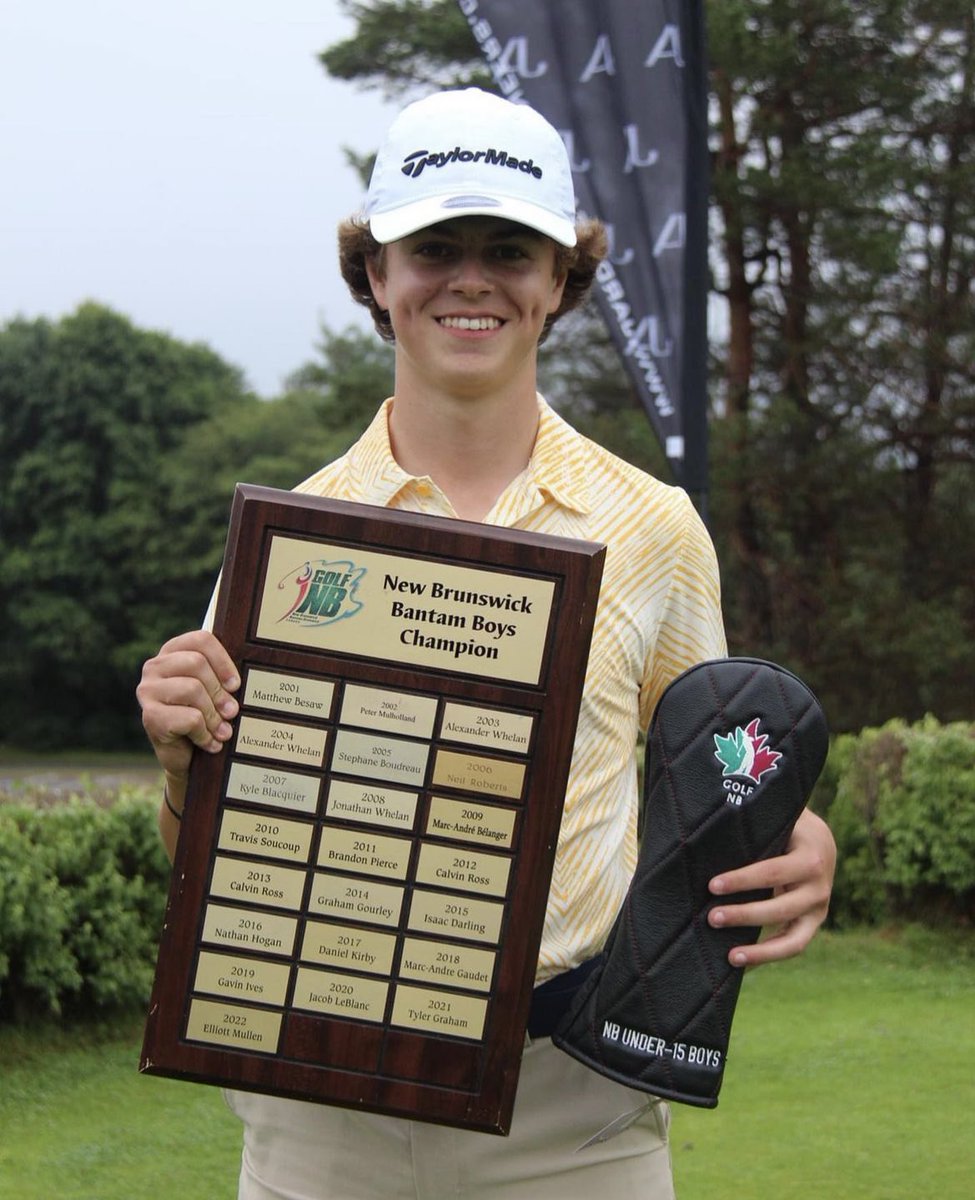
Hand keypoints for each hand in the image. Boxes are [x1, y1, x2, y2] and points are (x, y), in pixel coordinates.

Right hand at [136, 630, 240, 788]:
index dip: (223, 661)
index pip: (201, 640)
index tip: (235, 685)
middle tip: (232, 711)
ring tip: (223, 731)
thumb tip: (239, 685)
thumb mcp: (214, 692)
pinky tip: (209, 743)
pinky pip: (189, 718)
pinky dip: (205, 734)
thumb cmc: (203, 715)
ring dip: (214, 715)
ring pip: (192, 689)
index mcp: (173, 652)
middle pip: (197, 663)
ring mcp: (147, 690)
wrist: (184, 756)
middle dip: (220, 691)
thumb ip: (223, 679)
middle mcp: (155, 666)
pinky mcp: (149, 716)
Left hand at [706, 807, 835, 966]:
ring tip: (730, 956)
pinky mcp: (812, 924)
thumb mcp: (778, 823)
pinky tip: (741, 963)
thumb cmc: (787, 829)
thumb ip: (755, 830)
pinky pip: (792, 947)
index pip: (771, 873)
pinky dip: (767, 957)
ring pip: (792, 940)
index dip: (742, 881)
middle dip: (744, 916)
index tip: (712, 886)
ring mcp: (819, 910)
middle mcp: (819, 888)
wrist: (821, 843)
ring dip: (759, 951)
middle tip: (712, 917)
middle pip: (780, 910)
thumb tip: (709, 836)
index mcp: (810, 859)